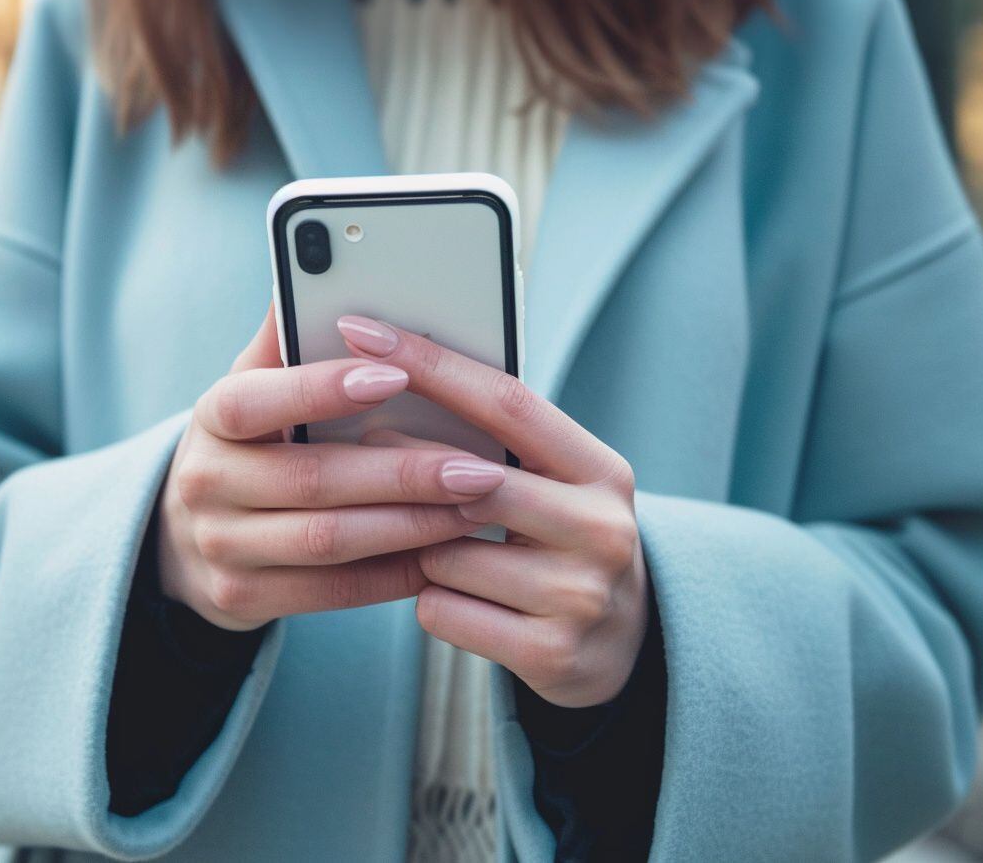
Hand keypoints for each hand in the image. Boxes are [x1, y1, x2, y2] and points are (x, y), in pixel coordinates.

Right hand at [157, 308, 504, 630]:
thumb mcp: (255, 387)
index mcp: (212, 419)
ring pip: (329, 541)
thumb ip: (287, 338)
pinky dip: (395, 573)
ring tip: (475, 510)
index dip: (320, 389)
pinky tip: (442, 553)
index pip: (254, 401)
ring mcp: (220, 547)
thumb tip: (310, 262)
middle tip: (478, 467)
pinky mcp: (241, 598)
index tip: (396, 374)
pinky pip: (334, 590)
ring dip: (411, 526)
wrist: (189, 536)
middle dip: (403, 473)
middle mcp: (205, 483)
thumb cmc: (251, 444)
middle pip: (310, 480)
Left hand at [338, 314, 650, 708]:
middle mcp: (603, 528)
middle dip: (403, 467)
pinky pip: (440, 609)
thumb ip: (497, 442)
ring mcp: (581, 595)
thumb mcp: (555, 484)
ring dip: (419, 551)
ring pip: (443, 552)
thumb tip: (389, 376)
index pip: (507, 401)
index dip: (429, 362)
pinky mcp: (551, 653)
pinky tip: (459, 602)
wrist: (622, 647)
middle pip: (470, 481)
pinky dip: (432, 603)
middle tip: (360, 449)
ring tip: (445, 553)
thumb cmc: (558, 542)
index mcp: (600, 470)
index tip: (361, 329)